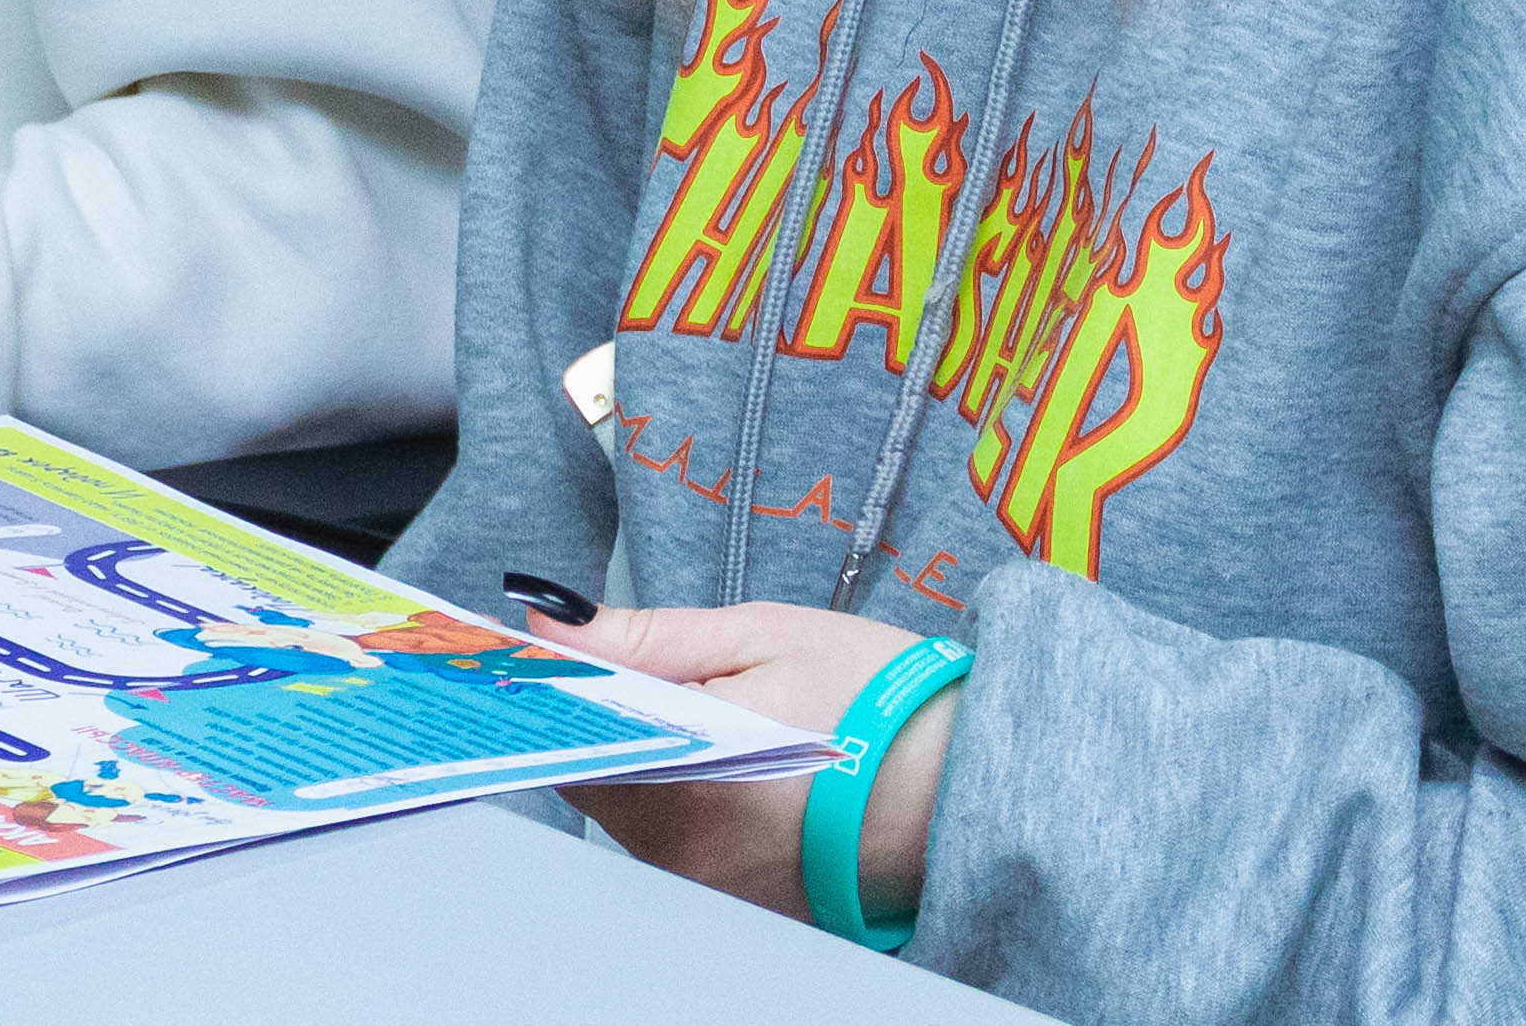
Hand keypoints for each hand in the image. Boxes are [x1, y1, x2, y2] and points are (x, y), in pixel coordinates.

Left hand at [533, 601, 958, 927]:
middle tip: (660, 676)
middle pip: (599, 779)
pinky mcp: (743, 902)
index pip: (570, 739)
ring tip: (716, 718)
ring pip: (637, 815)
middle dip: (612, 724)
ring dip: (651, 764)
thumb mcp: (763, 637)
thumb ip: (647, 638)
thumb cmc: (880, 699)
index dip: (559, 694)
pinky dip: (690, 804)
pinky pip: (684, 846)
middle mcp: (689, 850)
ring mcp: (715, 885)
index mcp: (686, 778)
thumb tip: (554, 624)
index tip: (550, 659)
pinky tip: (737, 767)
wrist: (974, 784)